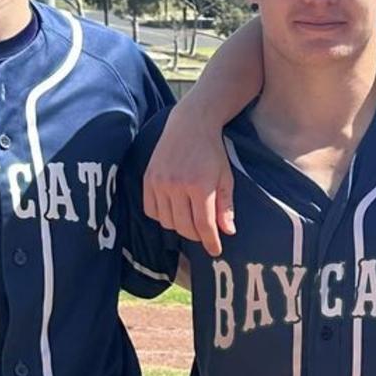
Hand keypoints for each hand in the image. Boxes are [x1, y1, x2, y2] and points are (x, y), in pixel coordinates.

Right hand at [143, 104, 235, 255]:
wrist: (190, 124)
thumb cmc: (212, 151)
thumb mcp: (226, 177)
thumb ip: (225, 205)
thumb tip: (228, 231)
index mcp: (200, 185)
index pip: (203, 224)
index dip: (210, 241)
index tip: (215, 251)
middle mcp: (176, 185)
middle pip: (184, 227)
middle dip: (197, 235)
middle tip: (205, 232)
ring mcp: (159, 182)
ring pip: (167, 222)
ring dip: (180, 226)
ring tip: (191, 219)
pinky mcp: (148, 179)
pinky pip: (151, 211)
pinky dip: (163, 216)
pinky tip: (174, 210)